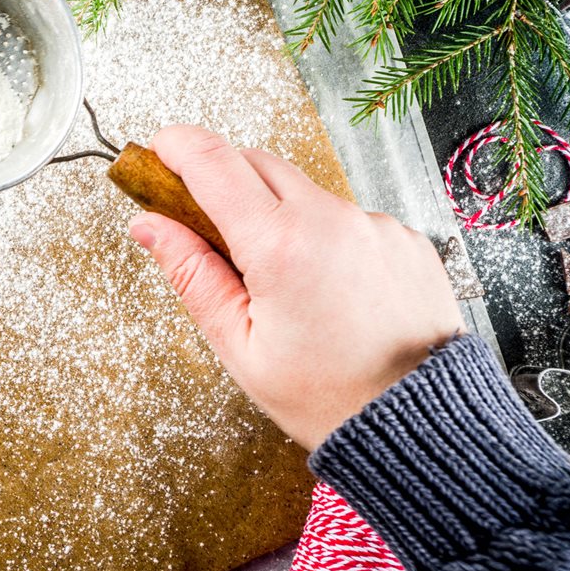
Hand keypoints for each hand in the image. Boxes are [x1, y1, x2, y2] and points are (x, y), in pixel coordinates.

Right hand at [127, 126, 463, 450]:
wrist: (420, 424)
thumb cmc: (328, 398)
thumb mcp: (239, 345)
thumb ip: (191, 275)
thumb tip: (149, 225)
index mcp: (282, 246)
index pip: (213, 162)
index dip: (175, 146)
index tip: (156, 151)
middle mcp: (333, 220)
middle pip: (256, 163)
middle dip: (220, 180)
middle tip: (201, 225)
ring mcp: (375, 225)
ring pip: (303, 192)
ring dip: (276, 214)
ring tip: (278, 283)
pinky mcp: (405, 237)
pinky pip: (346, 218)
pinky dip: (323, 238)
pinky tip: (326, 289)